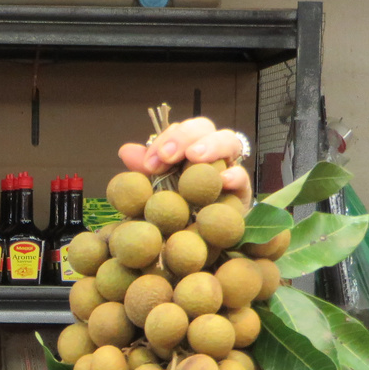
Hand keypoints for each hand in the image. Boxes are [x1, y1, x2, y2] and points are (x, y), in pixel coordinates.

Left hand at [118, 116, 251, 199]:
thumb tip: (125, 150)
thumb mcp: (157, 191)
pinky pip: (243, 176)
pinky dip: (234, 175)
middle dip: (183, 137)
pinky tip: (222, 180)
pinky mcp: (242, 192)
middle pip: (203, 127)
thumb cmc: (177, 211)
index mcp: (186, 149)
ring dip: (211, 145)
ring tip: (195, 156)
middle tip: (167, 156)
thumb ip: (145, 171)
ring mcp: (229, 168)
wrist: (201, 243)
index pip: (177, 131)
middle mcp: (209, 153)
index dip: (164, 141)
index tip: (150, 164)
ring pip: (229, 141)